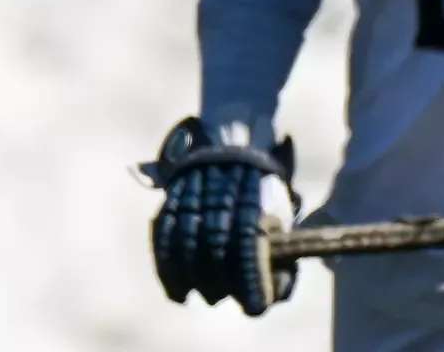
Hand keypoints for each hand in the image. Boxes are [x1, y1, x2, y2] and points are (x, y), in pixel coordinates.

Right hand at [142, 116, 300, 316]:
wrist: (236, 136)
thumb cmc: (261, 185)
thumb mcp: (278, 207)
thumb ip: (280, 246)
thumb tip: (279, 286)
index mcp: (253, 198)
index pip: (249, 246)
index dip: (251, 280)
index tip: (255, 306)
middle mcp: (221, 195)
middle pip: (214, 248)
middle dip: (217, 280)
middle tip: (218, 297)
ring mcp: (194, 192)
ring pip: (185, 242)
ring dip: (188, 276)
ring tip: (190, 296)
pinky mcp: (174, 194)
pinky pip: (163, 231)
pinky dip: (165, 263)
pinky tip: (172, 286)